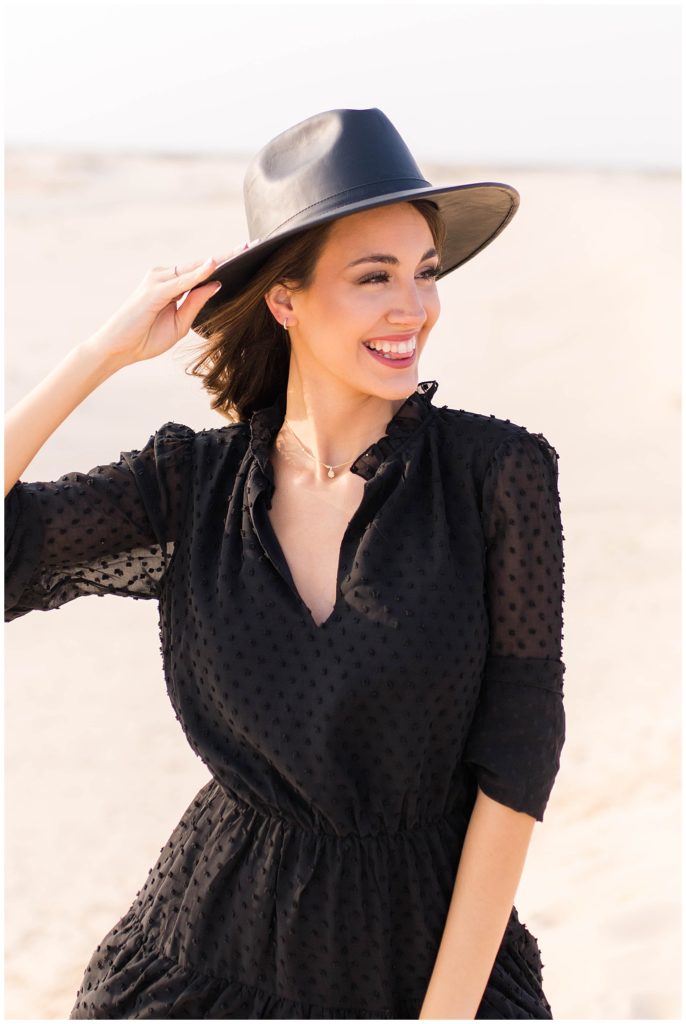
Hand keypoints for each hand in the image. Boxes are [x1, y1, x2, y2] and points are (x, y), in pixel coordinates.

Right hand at [86, 244, 248, 367]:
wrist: (118, 350)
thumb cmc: (145, 338)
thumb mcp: (180, 323)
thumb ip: (196, 303)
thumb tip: (216, 284)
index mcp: (172, 285)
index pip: (202, 271)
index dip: (223, 262)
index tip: (246, 253)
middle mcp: (164, 277)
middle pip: (200, 264)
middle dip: (226, 256)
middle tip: (251, 244)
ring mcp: (157, 281)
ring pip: (193, 268)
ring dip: (217, 260)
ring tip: (241, 251)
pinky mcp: (153, 291)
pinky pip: (181, 281)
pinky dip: (197, 273)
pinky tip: (213, 266)